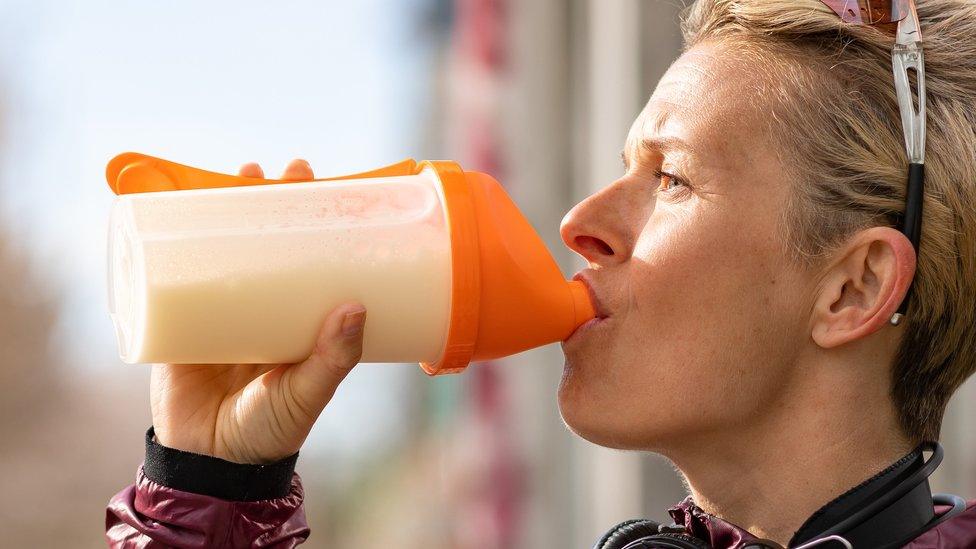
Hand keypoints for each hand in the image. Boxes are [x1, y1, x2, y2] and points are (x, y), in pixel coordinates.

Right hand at [150, 159, 366, 463]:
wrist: (211, 465)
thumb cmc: (270, 431)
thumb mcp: (307, 394)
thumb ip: (332, 359)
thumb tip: (357, 306)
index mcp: (295, 318)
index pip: (309, 257)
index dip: (315, 222)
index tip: (325, 188)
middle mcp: (260, 305)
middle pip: (266, 241)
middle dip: (271, 202)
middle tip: (284, 171)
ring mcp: (219, 309)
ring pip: (222, 248)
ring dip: (226, 209)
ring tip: (239, 175)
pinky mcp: (179, 321)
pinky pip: (173, 276)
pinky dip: (171, 244)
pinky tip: (173, 213)